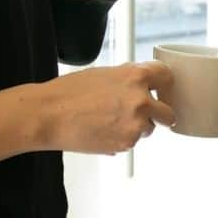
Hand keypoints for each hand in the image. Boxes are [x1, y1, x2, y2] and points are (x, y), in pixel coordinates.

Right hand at [39, 61, 173, 154]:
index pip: (167, 77)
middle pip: (168, 113)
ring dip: (138, 126)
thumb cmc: (69, 92)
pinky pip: (133, 141)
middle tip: (148, 114)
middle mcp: (141, 100)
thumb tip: (143, 84)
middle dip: (160, 114)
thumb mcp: (104, 73)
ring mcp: (136, 125)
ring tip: (110, 120)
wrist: (49, 115)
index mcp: (136, 77)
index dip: (164, 84)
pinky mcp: (127, 143)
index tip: (163, 90)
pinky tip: (103, 130)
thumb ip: (128, 78)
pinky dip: (123, 138)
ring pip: (149, 129)